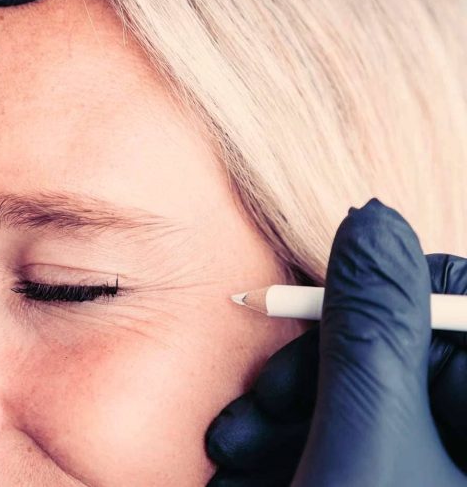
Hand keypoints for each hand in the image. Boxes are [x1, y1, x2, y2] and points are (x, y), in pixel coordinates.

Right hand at [205, 198, 466, 485]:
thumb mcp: (359, 438)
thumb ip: (370, 326)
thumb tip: (373, 219)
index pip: (460, 309)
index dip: (384, 297)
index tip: (318, 311)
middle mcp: (462, 450)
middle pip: (401, 353)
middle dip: (313, 371)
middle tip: (265, 404)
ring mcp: (422, 466)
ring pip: (359, 391)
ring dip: (284, 408)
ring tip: (236, 448)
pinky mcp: (378, 475)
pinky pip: (341, 429)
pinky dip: (290, 436)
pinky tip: (250, 460)